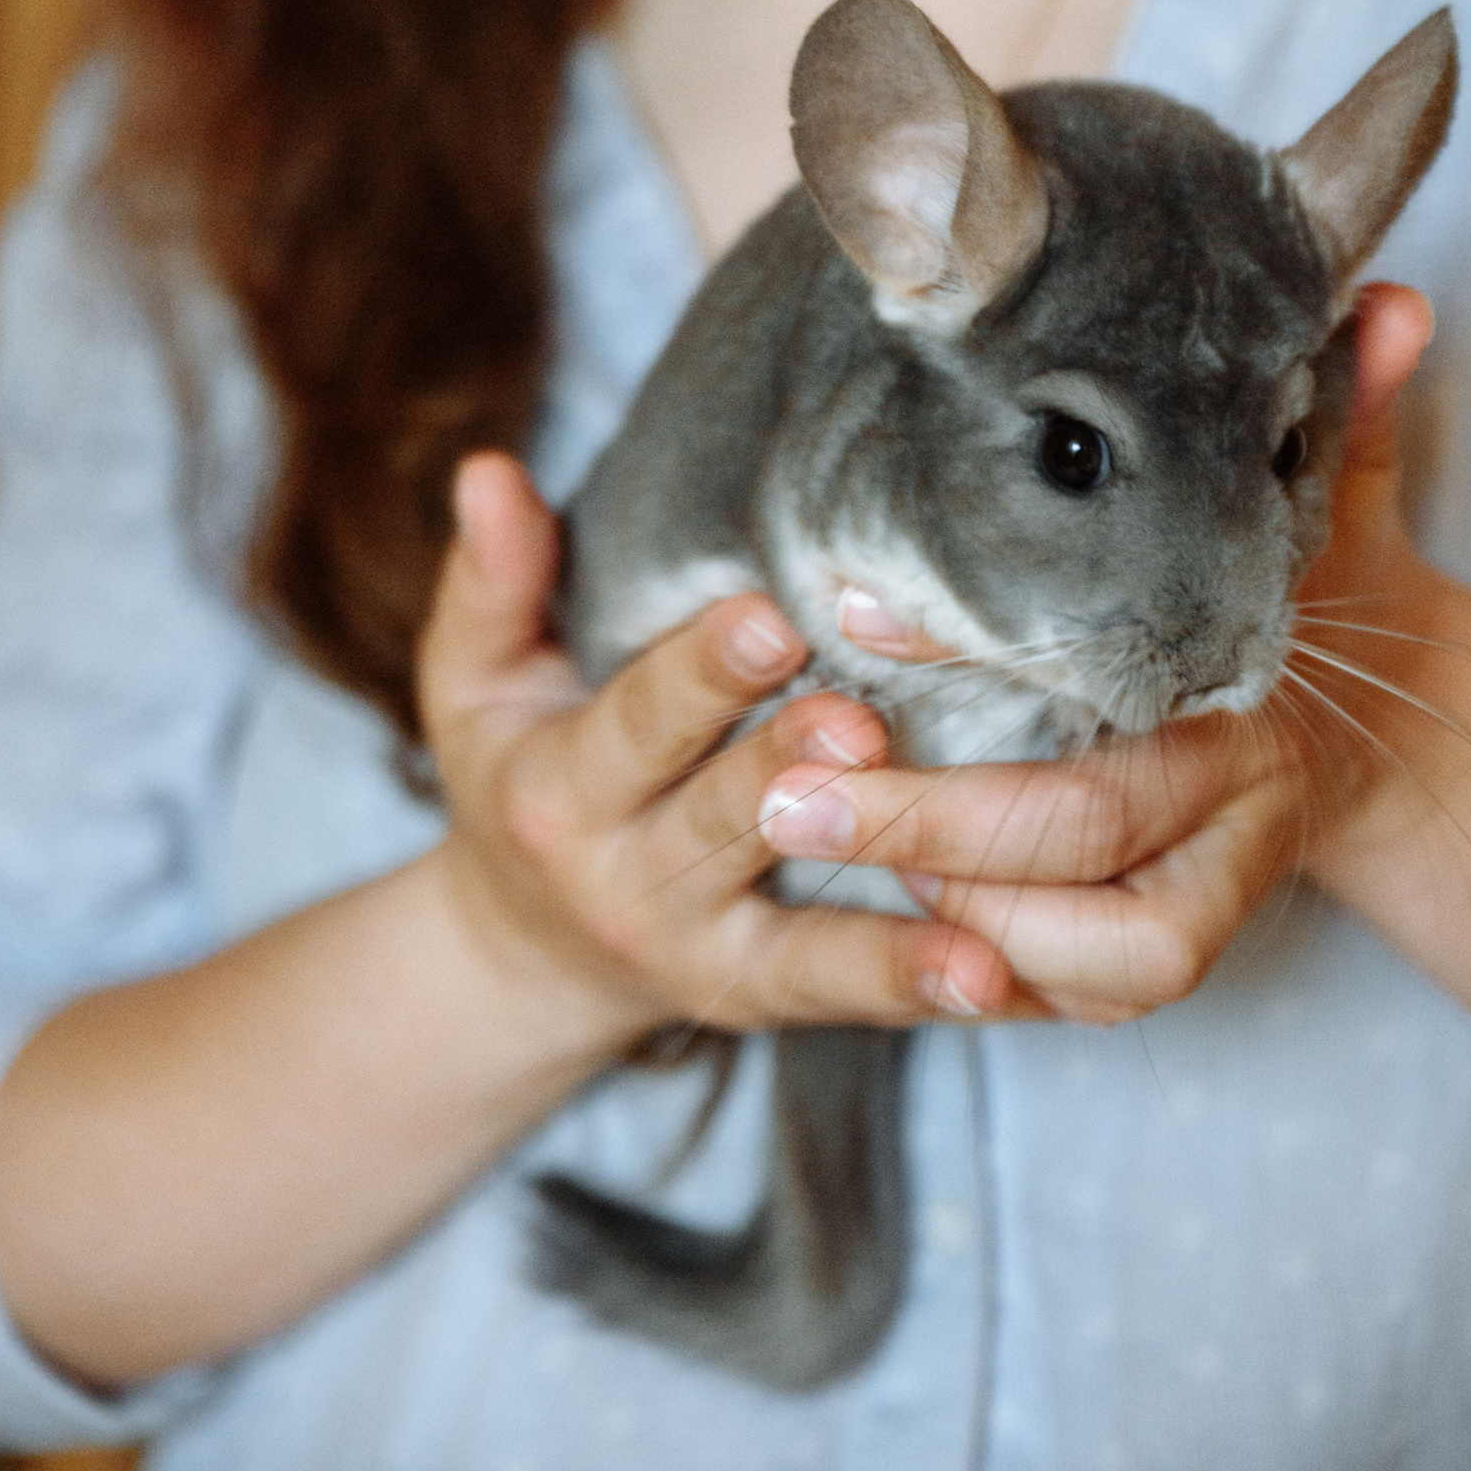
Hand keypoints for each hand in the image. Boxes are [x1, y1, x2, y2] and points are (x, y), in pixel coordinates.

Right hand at [416, 454, 1020, 1044]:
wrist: (519, 954)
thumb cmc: (517, 773)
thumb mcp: (473, 679)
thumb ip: (493, 580)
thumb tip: (488, 470)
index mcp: (561, 787)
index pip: (640, 720)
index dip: (705, 674)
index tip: (773, 619)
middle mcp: (624, 878)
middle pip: (722, 816)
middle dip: (791, 768)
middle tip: (863, 723)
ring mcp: (693, 951)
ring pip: (792, 921)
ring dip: (878, 903)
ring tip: (959, 881)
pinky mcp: (754, 1001)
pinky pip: (835, 993)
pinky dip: (915, 986)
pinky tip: (997, 978)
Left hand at [752, 284, 1443, 1022]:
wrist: (1403, 729)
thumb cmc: (1332, 588)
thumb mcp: (1340, 494)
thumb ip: (1351, 407)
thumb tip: (1394, 303)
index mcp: (1255, 688)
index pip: (1104, 683)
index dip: (970, 655)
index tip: (850, 615)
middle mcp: (1243, 802)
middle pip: (1074, 833)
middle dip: (920, 819)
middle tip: (785, 786)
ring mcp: (1223, 889)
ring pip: (1093, 954)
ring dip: (958, 911)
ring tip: (835, 837)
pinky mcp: (1190, 945)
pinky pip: (1094, 998)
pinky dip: (1003, 971)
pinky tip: (906, 909)